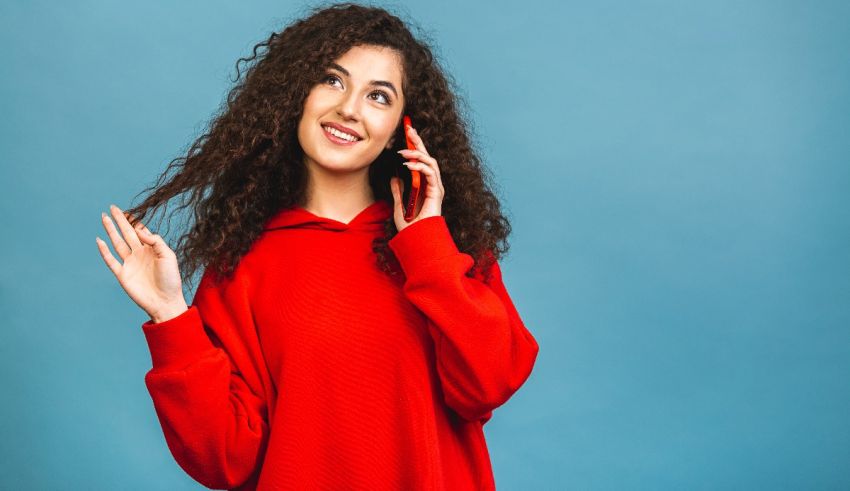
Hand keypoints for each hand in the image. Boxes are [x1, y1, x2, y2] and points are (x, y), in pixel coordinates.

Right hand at [95, 204, 187, 322]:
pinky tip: (99, 240)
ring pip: (117, 243)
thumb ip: (155, 241)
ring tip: (104, 217)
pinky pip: (110, 260)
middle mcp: (139, 254)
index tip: (127, 210)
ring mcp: (130, 264)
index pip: (140, 231)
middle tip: (112, 207)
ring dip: (110, 230)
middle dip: (120, 220)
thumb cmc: (170, 279)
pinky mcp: (122, 275)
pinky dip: (104, 251)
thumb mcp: (168, 256)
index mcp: (152, 249)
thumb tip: (139, 230)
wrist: (165, 301)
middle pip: (127, 233)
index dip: (134, 221)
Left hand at [390, 124, 444, 231]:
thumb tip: (394, 177)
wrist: (415, 239)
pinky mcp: (436, 192)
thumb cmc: (410, 227)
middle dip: (418, 142)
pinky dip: (419, 167)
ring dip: (417, 154)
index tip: (407, 133)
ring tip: (403, 153)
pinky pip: (431, 173)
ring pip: (430, 162)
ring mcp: (435, 187)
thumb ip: (398, 191)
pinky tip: (407, 166)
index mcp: (424, 185)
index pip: (420, 161)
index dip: (415, 146)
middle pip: (427, 157)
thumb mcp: (399, 205)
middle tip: (409, 129)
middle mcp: (432, 184)